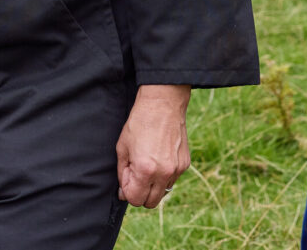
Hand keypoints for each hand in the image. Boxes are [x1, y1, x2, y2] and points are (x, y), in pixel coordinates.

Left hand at [116, 84, 190, 208]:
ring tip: (148, 164)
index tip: (127, 174)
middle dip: (140, 193)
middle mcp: (163, 173)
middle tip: (136, 174)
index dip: (127, 190)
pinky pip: (172, 180)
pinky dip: (163, 176)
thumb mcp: (123, 147)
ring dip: (153, 186)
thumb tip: (123, 193)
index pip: (135, 199)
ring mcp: (176, 170)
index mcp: (145, 170)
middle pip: (150, 202)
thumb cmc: (139, 123)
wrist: (163, 104)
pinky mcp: (185, 164)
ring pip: (162, 192)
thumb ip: (122, 173)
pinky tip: (159, 158)